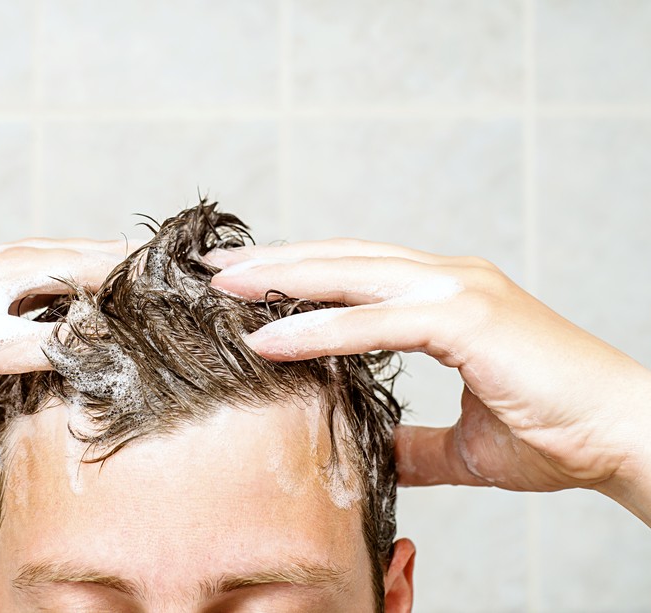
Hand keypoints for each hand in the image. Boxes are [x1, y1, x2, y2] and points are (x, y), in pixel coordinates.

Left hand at [209, 239, 650, 525]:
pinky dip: (318, 330)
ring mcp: (458, 291)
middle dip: (276, 262)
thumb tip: (374, 451)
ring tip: (224, 289)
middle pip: (342, 259)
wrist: (625, 438)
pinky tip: (270, 340)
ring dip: (282, 280)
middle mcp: (450, 279)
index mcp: (448, 297)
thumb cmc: (556, 434)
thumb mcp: (465, 445)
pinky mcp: (466, 318)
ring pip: (350, 276)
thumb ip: (416, 443)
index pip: (357, 274)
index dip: (300, 273)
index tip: (249, 283)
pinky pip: (374, 323)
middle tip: (216, 270)